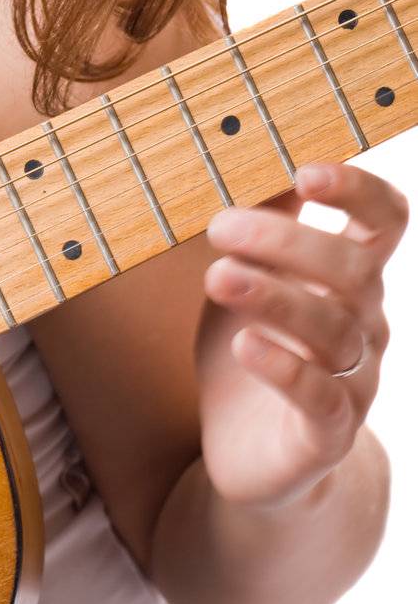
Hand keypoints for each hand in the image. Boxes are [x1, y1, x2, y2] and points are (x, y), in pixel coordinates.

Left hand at [197, 160, 408, 510]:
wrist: (249, 454)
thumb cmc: (249, 346)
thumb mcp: (246, 276)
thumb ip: (260, 222)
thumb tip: (254, 149)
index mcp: (351, 278)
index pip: (385, 222)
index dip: (358, 190)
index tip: (307, 171)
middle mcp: (365, 324)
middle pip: (352, 271)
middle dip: (288, 241)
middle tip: (220, 227)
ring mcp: (354, 381)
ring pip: (332, 330)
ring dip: (274, 295)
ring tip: (218, 274)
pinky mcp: (328, 433)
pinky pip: (321, 398)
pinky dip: (284, 367)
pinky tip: (245, 343)